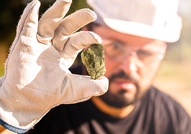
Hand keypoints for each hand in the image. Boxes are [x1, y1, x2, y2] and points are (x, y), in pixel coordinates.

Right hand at [0, 0, 107, 132]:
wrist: (29, 102)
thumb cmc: (50, 95)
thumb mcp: (76, 90)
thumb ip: (93, 87)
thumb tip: (106, 82)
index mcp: (63, 55)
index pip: (77, 41)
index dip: (87, 38)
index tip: (99, 39)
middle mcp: (51, 47)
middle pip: (65, 28)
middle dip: (77, 19)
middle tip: (92, 13)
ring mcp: (37, 44)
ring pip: (47, 23)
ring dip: (56, 11)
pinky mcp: (23, 44)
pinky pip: (26, 27)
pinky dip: (29, 15)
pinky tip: (34, 4)